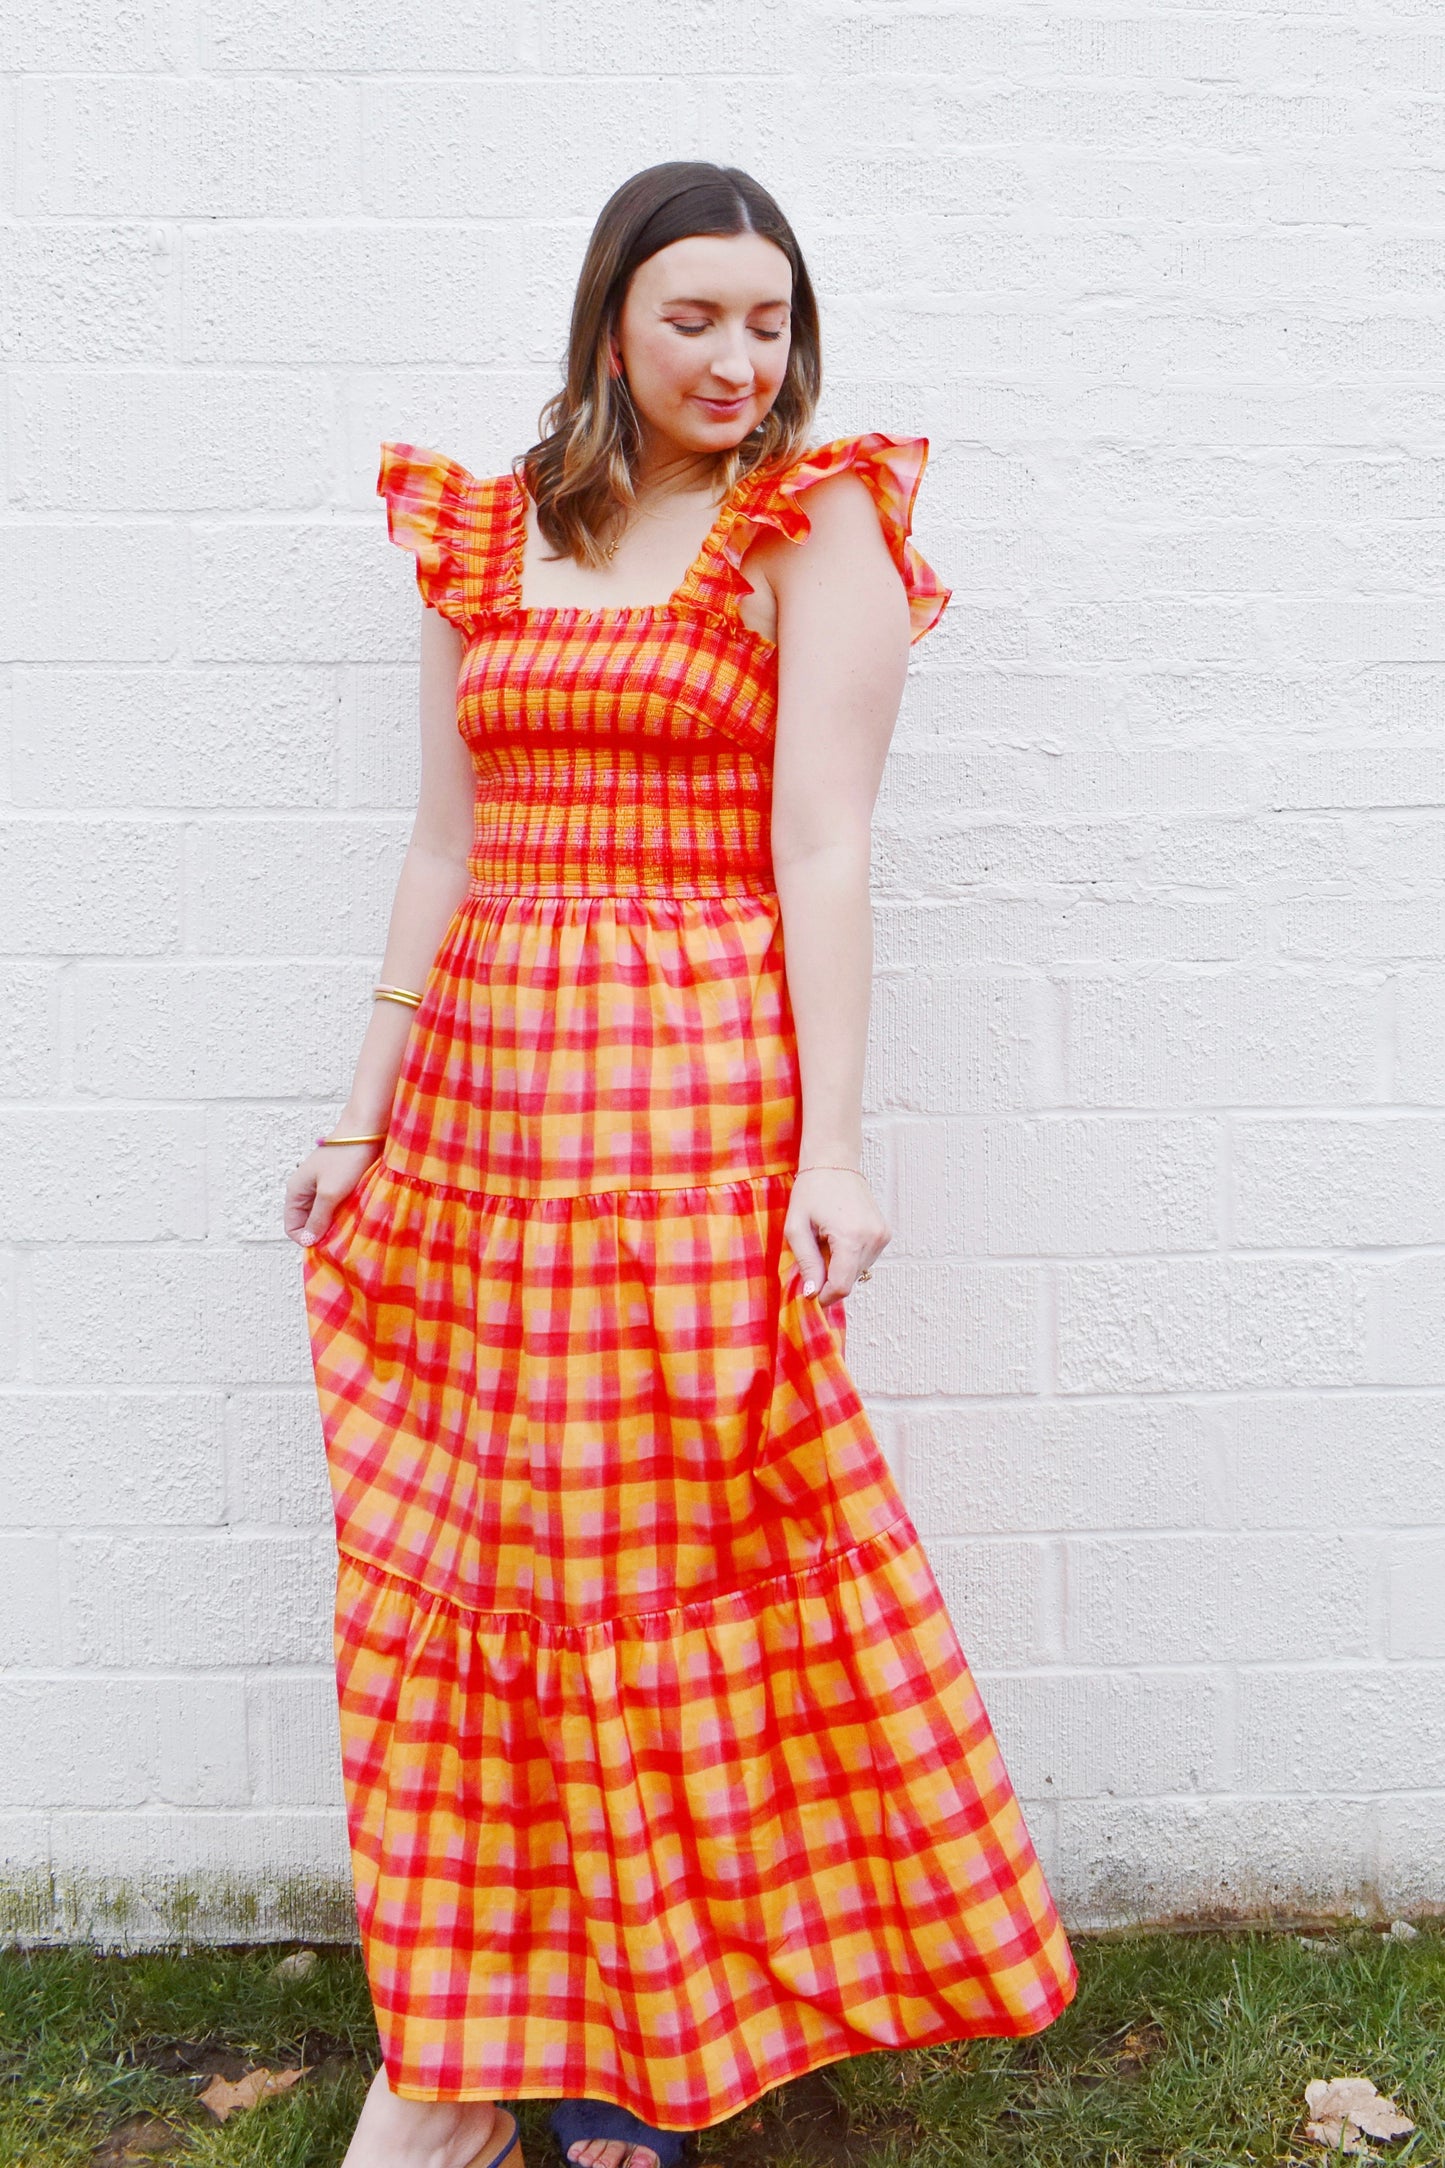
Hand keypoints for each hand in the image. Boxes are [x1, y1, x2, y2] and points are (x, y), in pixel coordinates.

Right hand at [284, 1141, 380, 1247]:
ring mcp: (320, 1186)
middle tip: (340, 1235)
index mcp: (295, 1191)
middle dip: (321, 1232)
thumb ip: (317, 1218)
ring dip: (333, 1222)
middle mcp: (304, 1189)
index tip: (326, 1243)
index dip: (306, 1238)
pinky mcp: (336, 1182)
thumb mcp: (330, 1193)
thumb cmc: (345, 1158)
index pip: (292, 1227)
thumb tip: (308, 1240)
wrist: (365, 1131)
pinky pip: (334, 1205)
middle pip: (307, 1222)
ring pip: (322, 1214)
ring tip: (349, 1224)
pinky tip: (354, 1213)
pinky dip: (342, 1212)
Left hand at [785, 1166, 889, 1307]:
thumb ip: (807, 1263)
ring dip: (840, 1266)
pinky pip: (865, 1259)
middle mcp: (873, 1239)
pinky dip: (850, 1256)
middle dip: (829, 1277)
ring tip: (827, 1240)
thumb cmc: (811, 1190)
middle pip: (850, 1281)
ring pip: (858, 1272)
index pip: (842, 1286)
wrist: (834, 1162)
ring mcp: (882, 1236)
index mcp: (852, 1238)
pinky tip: (839, 1236)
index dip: (825, 1296)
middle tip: (815, 1252)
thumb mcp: (796, 1228)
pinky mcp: (885, 1233)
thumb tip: (813, 1293)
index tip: (811, 1292)